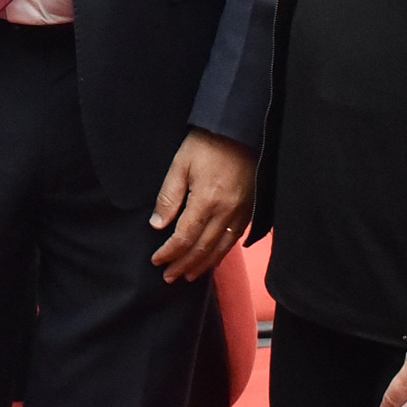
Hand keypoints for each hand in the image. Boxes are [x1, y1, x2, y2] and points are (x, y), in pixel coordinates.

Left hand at [149, 128, 254, 282]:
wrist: (240, 129)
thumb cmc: (208, 144)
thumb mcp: (180, 164)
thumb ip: (168, 196)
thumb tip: (157, 225)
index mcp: (206, 200)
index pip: (184, 237)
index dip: (169, 252)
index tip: (157, 261)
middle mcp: (225, 211)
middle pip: (202, 248)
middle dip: (183, 265)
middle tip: (169, 276)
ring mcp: (241, 212)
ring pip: (220, 248)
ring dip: (202, 265)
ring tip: (188, 275)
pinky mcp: (249, 210)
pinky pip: (234, 239)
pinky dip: (221, 253)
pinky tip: (212, 259)